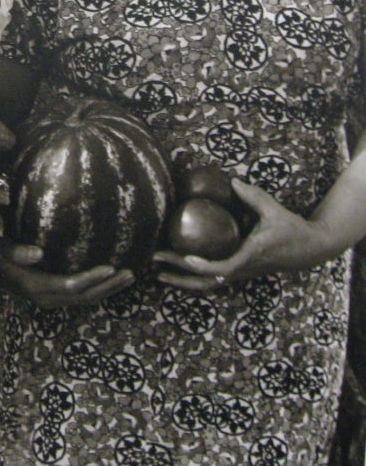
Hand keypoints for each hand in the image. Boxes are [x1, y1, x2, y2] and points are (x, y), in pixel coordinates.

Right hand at [0, 239, 134, 309]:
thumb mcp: (2, 250)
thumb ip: (18, 252)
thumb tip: (39, 253)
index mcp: (37, 287)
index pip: (71, 286)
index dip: (93, 278)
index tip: (111, 267)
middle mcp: (47, 298)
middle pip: (84, 296)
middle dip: (109, 287)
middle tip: (130, 273)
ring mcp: (52, 300)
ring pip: (86, 299)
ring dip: (108, 289)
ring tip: (129, 277)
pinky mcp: (55, 296)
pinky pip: (81, 295)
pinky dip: (99, 289)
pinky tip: (111, 279)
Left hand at [153, 179, 334, 289]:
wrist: (310, 249)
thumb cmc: (291, 229)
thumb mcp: (274, 210)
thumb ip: (253, 196)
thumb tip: (232, 181)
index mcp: (249, 257)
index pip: (223, 268)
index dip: (204, 266)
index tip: (186, 258)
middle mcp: (242, 270)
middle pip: (206, 282)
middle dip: (179, 275)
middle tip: (154, 261)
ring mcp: (240, 273)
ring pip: (207, 284)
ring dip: (182, 280)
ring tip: (158, 272)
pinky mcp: (239, 271)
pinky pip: (213, 278)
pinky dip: (194, 275)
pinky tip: (177, 265)